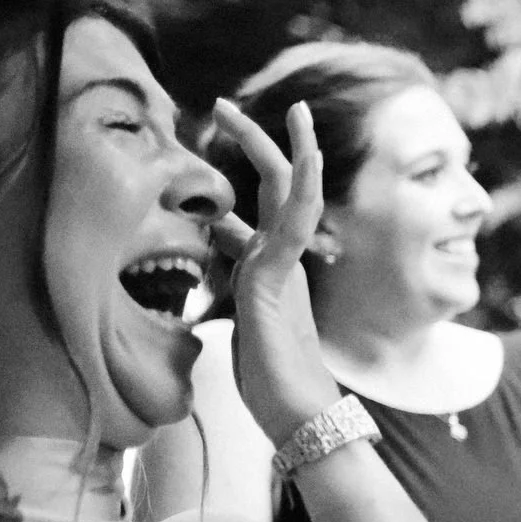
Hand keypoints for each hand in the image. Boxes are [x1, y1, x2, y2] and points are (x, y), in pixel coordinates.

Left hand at [205, 98, 341, 444]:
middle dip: (254, 144)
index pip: (254, 216)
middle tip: (223, 104)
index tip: (212, 158)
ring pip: (292, 194)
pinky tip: (308, 156)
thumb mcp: (243, 332)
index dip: (232, 186)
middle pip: (277, 189)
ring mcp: (285, 267)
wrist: (299, 417)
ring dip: (284, 148)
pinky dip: (306, 185)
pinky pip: (298, 222)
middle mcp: (283, 262)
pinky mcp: (282, 277)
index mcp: (271, 275)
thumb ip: (238, 301)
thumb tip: (213, 291)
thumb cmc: (272, 387)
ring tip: (276, 109)